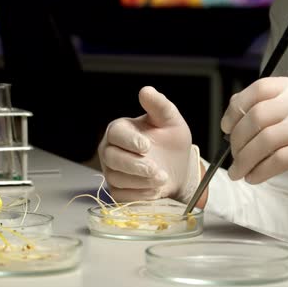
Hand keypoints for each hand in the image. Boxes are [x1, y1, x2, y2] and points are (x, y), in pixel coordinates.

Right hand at [98, 86, 200, 202]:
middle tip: (157, 170)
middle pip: (112, 158)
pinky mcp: (116, 191)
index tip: (146, 146)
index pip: (116, 134)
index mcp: (119, 130)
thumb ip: (159, 105)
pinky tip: (154, 189)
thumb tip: (146, 90)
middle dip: (135, 166)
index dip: (129, 141)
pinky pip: (122, 195)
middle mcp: (110, 151)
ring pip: (117, 178)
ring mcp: (111, 172)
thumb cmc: (170, 143)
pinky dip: (140, 195)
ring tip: (161, 178)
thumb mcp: (170, 121)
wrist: (177, 170)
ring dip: (141, 181)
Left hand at [221, 75, 287, 182]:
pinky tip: (254, 177)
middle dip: (237, 140)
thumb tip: (233, 122)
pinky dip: (260, 171)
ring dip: (244, 159)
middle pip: (257, 116)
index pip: (260, 88)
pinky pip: (278, 160)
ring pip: (264, 140)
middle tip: (234, 156)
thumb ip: (275, 108)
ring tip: (238, 172)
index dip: (236, 108)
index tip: (226, 126)